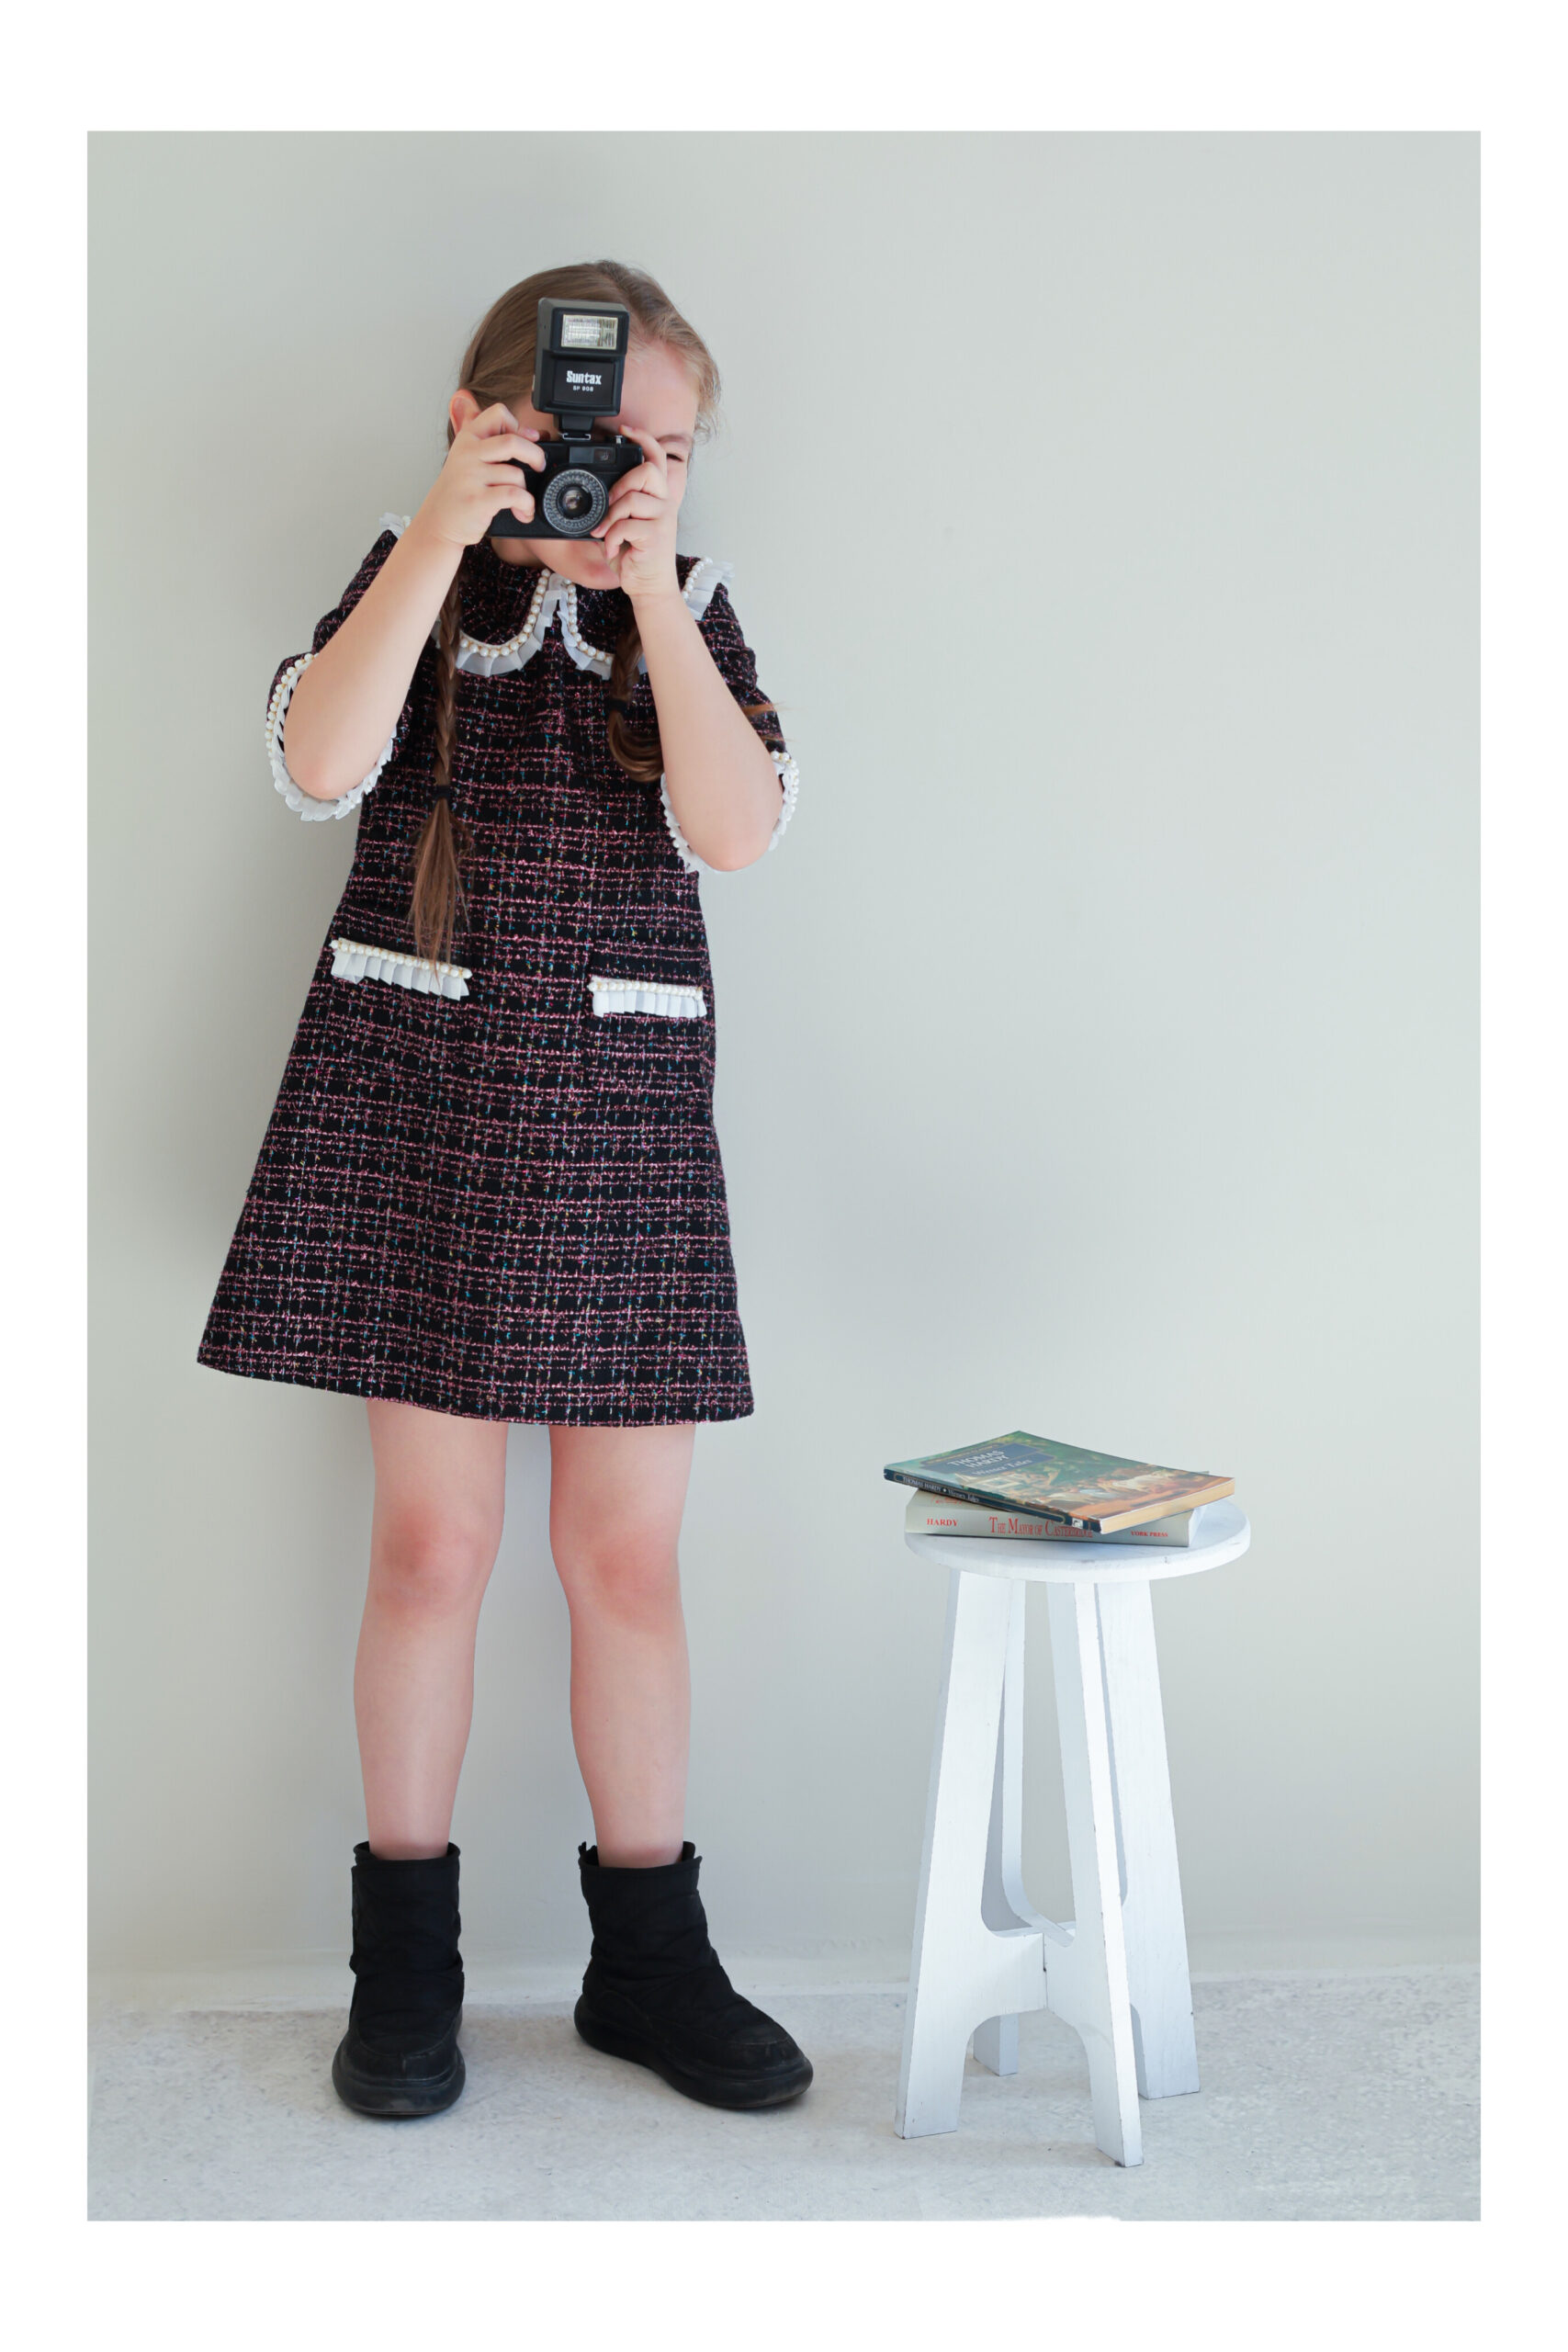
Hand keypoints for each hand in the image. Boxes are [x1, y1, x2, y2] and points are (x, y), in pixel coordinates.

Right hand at [413, 401, 545, 547]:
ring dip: (527, 491)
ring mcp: (470, 476)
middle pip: (512, 441)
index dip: (518, 426)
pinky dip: (526, 506)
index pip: (498, 413)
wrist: (437, 524)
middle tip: (538, 466)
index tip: (525, 442)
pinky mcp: (477, 500)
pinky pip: (514, 495)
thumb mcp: (468, 458)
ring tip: (522, 503)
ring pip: (516, 474)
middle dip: (535, 455)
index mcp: (467, 439)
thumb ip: (493, 441)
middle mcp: (467, 454)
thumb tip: (533, 433)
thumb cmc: (458, 493)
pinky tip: (522, 512)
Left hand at [591, 427, 684, 601]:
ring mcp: (663, 519)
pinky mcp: (656, 536)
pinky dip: (610, 537)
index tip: (625, 429)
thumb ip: (619, 504)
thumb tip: (596, 493)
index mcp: (658, 496)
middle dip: (623, 482)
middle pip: (648, 471)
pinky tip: (611, 547)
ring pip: (633, 498)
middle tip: (610, 501)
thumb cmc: (636, 555)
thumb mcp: (626, 523)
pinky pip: (626, 525)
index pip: (657, 458)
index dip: (643, 439)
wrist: (648, 586)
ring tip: (605, 531)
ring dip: (611, 515)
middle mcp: (665, 504)